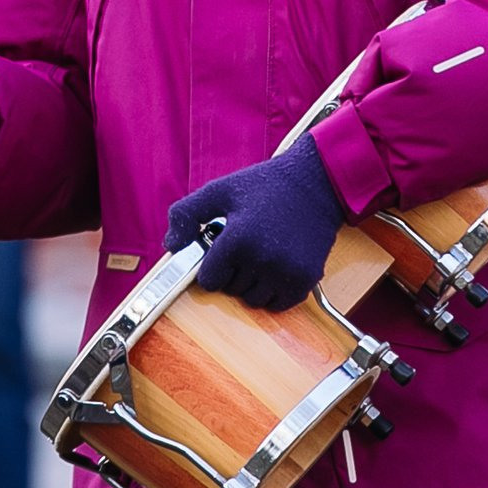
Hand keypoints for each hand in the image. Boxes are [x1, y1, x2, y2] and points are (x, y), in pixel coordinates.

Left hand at [163, 135, 346, 310]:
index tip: (222, 250)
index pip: (209, 280)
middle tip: (246, 245)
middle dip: (232, 272)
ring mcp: (287, 271)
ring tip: (261, 254)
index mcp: (238, 238)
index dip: (211, 266)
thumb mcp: (219, 190)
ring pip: (254, 300)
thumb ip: (186, 214)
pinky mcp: (306, 279)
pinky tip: (277, 265)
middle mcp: (263, 259)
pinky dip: (275, 291)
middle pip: (231, 290)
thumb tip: (171, 245)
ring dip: (253, 283)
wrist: (317, 183)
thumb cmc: (265, 186)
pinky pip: (279, 303)